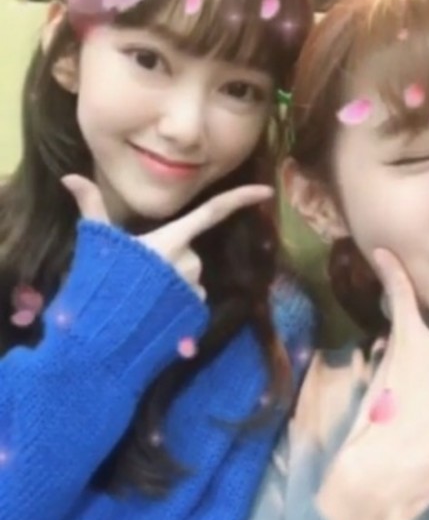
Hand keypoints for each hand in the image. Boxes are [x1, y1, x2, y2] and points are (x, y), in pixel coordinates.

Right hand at [61, 175, 273, 299]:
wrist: (100, 343)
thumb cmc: (98, 288)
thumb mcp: (96, 243)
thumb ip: (91, 207)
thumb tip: (70, 176)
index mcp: (170, 241)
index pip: (212, 212)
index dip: (240, 199)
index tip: (268, 193)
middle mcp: (189, 264)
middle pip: (189, 253)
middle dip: (171, 260)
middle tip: (140, 276)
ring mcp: (193, 292)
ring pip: (190, 280)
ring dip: (173, 285)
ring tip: (143, 297)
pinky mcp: (194, 317)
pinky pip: (190, 304)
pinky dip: (176, 307)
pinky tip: (154, 315)